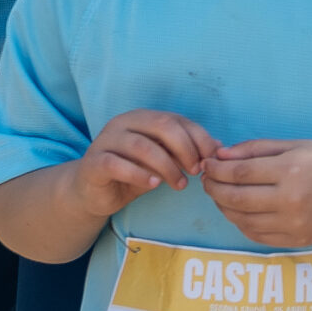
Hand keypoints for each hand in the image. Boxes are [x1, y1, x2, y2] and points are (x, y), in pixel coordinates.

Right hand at [65, 109, 218, 218]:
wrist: (93, 192)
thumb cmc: (133, 173)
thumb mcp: (163, 162)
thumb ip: (185, 152)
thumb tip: (218, 147)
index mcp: (142, 118)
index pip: (176, 119)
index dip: (198, 138)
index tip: (211, 159)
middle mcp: (123, 123)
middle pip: (161, 126)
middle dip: (185, 149)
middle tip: (196, 171)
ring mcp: (106, 141)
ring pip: (141, 146)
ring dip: (167, 166)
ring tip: (180, 184)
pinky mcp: (94, 162)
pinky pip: (117, 164)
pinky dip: (139, 174)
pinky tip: (153, 185)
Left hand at [200, 139, 311, 246]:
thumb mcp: (295, 145)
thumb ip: (256, 149)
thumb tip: (221, 157)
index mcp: (290, 171)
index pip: (239, 173)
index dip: (216, 169)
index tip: (207, 164)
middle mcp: (290, 200)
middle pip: (236, 198)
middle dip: (214, 189)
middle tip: (207, 180)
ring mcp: (293, 223)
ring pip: (242, 220)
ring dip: (223, 207)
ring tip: (220, 195)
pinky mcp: (296, 239)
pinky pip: (257, 235)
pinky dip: (241, 223)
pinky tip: (238, 211)